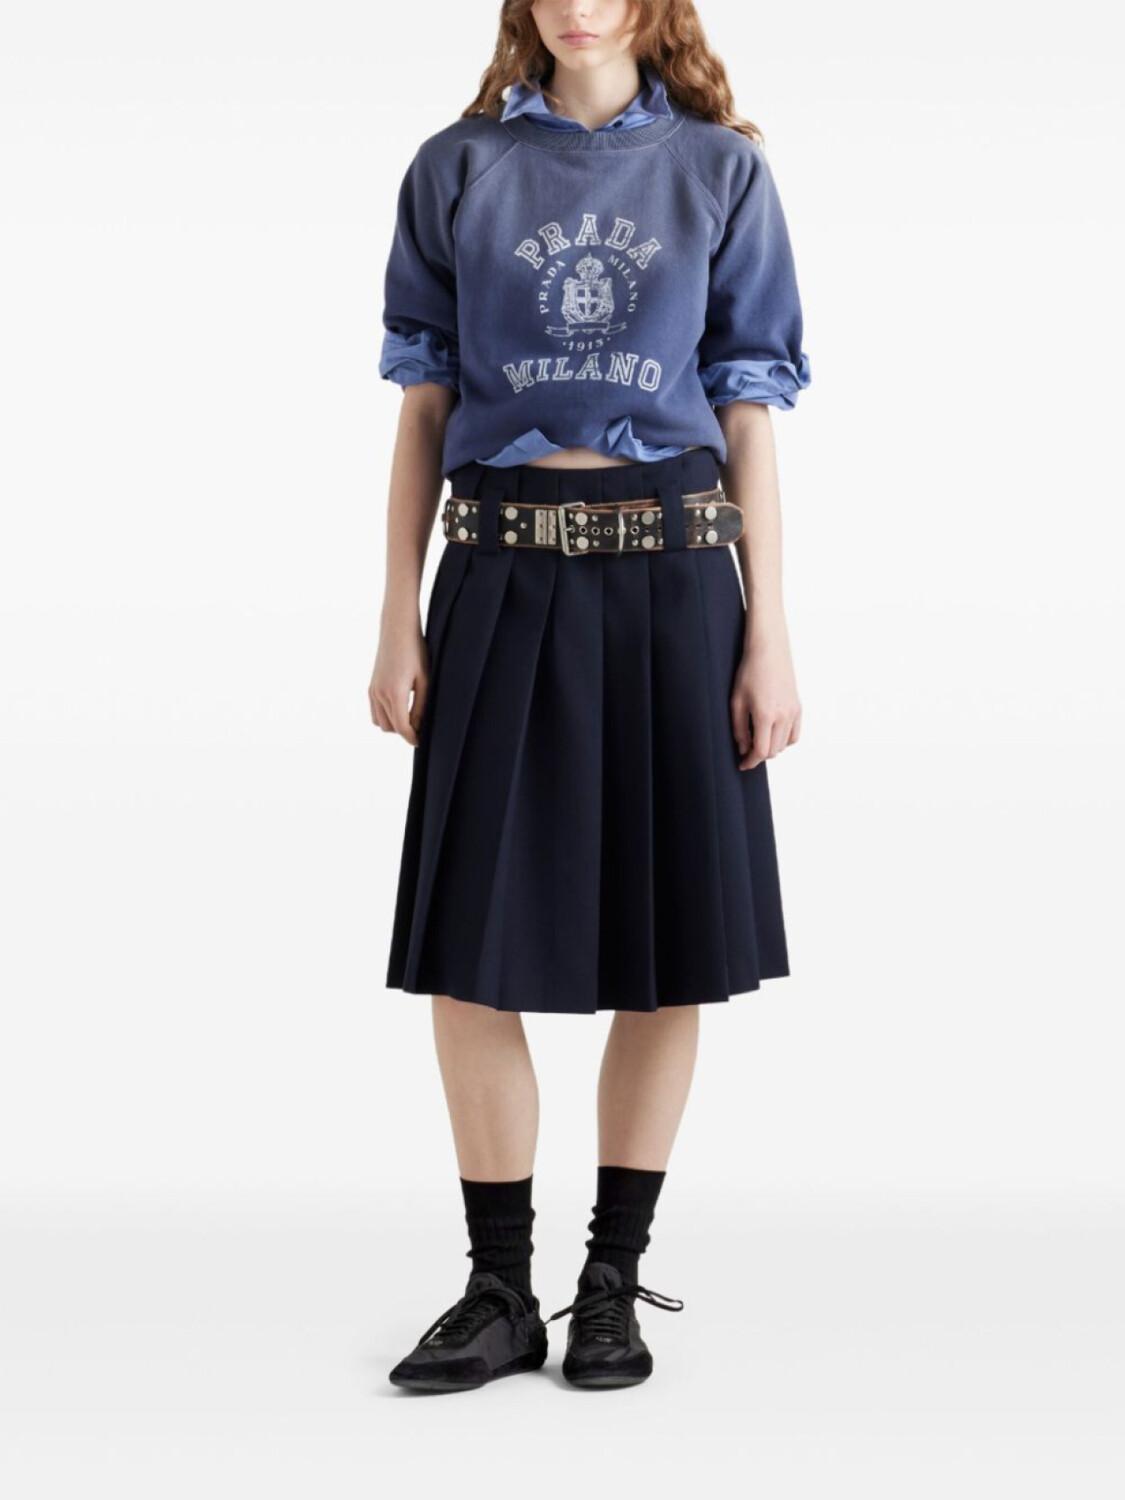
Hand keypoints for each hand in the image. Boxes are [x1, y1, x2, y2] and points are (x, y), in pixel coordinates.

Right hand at [369, 620, 427, 746]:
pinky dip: (385, 716)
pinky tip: (399, 709)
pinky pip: (375, 712)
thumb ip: (421, 705)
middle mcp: (380, 694)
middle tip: (420, 728)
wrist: (397, 630)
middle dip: (404, 732)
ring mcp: (373, 690)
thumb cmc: (416, 652)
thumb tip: (417, 725)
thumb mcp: (425, 680)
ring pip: (380, 722)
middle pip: (390, 728)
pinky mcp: (371, 686)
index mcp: (395, 693)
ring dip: (394, 725)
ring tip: (410, 718)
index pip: (402, 727)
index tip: (421, 741)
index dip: (412, 738)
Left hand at [730, 634, 801, 770]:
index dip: (750, 761)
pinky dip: (784, 740)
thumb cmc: (749, 672)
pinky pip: (794, 734)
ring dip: (771, 748)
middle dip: (759, 755)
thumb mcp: (737, 701)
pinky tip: (773, 734)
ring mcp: (793, 712)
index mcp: (766, 715)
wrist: (769, 650)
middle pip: (773, 751)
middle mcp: (783, 716)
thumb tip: (744, 748)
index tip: (742, 764)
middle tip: (746, 752)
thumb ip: (739, 728)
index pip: (761, 751)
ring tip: (758, 740)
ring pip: (784, 745)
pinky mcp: (798, 707)